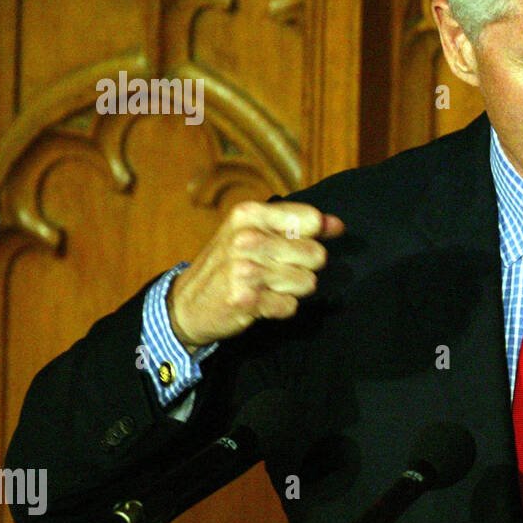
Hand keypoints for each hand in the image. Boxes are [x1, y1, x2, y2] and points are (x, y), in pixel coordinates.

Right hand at [168, 201, 345, 350]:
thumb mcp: (251, 232)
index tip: (304, 243)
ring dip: (292, 289)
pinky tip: (259, 302)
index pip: (311, 219)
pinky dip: (280, 308)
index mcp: (250, 214)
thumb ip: (295, 225)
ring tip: (266, 286)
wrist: (184, 304)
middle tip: (276, 270)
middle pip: (317, 255)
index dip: (317, 235)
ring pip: (308, 282)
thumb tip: (338, 225)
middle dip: (304, 268)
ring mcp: (246, 269)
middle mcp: (247, 238)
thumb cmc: (226, 265)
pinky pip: (291, 306)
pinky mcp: (247, 299)